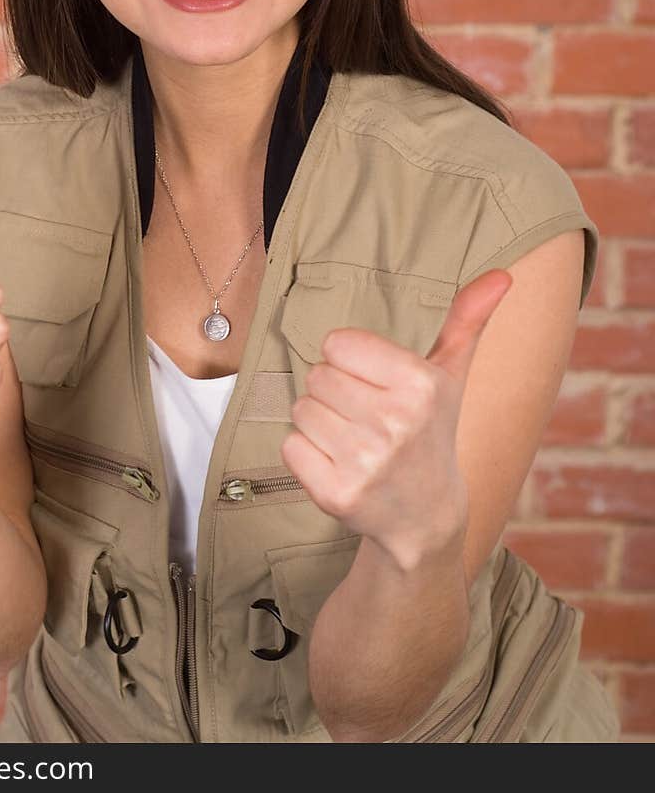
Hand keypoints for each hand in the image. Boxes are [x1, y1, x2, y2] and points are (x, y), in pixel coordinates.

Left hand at [279, 268, 512, 570]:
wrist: (425, 517)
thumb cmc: (431, 433)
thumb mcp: (451, 375)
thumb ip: (467, 320)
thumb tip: (501, 274)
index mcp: (420, 384)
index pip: (338, 344)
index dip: (350, 361)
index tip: (375, 385)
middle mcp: (394, 423)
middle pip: (317, 376)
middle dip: (335, 393)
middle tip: (365, 418)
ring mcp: (365, 462)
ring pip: (301, 409)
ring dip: (319, 423)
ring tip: (354, 441)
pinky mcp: (336, 494)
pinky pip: (290, 447)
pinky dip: (306, 454)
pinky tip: (339, 464)